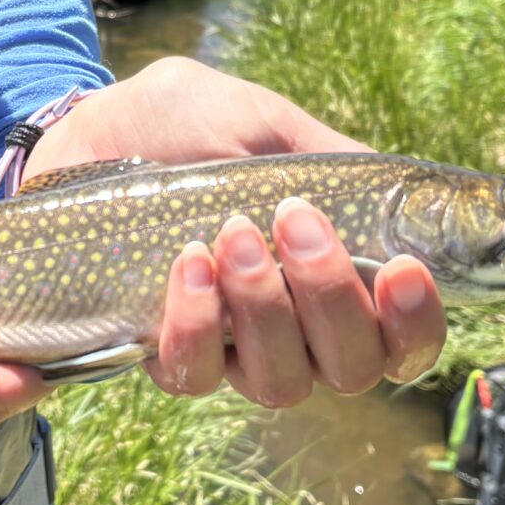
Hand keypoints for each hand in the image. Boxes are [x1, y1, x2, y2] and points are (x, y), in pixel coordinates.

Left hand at [24, 57, 445, 406]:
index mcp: (339, 276)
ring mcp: (232, 349)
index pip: (405, 339)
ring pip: (282, 381)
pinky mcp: (165, 353)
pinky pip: (196, 375)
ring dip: (265, 308)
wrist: (87, 126)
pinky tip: (188, 261)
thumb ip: (329, 162)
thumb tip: (401, 199)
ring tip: (231, 232)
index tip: (400, 267)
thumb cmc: (182, 123)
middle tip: (295, 220)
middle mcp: (296, 329)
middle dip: (332, 296)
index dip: (417, 321)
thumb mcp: (263, 122)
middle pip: (354, 367)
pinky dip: (198, 322)